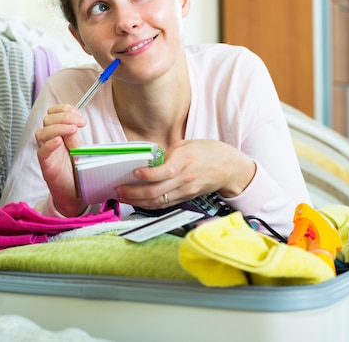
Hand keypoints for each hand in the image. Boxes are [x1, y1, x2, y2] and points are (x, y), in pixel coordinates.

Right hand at [35, 104, 86, 215]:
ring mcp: (47, 154)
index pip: (54, 113)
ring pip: (41, 133)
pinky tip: (59, 142)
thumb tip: (76, 121)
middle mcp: (50, 142)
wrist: (75, 195)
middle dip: (64, 117)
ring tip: (72, 130)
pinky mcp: (46, 167)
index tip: (80, 117)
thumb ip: (75, 137)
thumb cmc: (77, 172)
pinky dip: (49, 145)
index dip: (65, 110)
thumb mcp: (79, 150)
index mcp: (59, 135)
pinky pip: (42, 152)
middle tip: (80, 123)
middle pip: (47, 121)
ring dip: (58, 128)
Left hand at [114, 139, 255, 209]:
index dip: (148, 174)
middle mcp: (184, 179)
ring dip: (137, 201)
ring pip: (157, 202)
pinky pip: (164, 204)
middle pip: (156, 191)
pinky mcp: (186, 199)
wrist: (230, 169)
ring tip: (121, 197)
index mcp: (185, 161)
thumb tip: (149, 162)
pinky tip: (136, 201)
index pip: (165, 171)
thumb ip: (167, 153)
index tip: (134, 172)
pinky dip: (148, 204)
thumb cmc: (209, 152)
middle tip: (118, 189)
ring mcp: (185, 191)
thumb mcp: (187, 144)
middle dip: (133, 192)